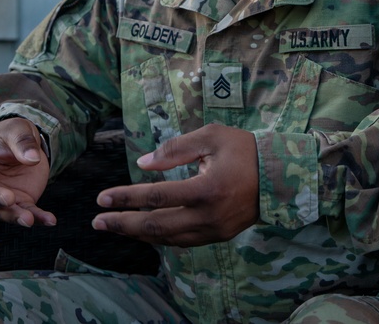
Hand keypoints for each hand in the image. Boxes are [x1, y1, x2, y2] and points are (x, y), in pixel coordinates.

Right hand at [0, 116, 55, 226]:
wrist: (24, 144)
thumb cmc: (13, 134)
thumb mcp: (18, 129)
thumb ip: (22, 142)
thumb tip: (33, 159)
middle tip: (7, 199)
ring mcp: (1, 195)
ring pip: (3, 210)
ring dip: (15, 216)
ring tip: (28, 220)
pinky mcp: (20, 201)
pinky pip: (28, 212)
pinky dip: (38, 217)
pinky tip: (50, 220)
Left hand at [92, 123, 258, 246]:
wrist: (281, 176)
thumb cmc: (244, 149)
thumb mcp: (210, 137)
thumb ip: (174, 149)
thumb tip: (142, 164)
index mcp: (206, 189)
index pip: (156, 197)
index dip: (126, 198)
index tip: (102, 198)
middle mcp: (208, 216)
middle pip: (155, 225)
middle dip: (123, 224)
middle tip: (98, 221)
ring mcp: (214, 230)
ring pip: (167, 238)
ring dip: (137, 233)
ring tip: (114, 226)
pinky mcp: (218, 236)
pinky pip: (182, 241)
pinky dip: (159, 237)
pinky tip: (143, 231)